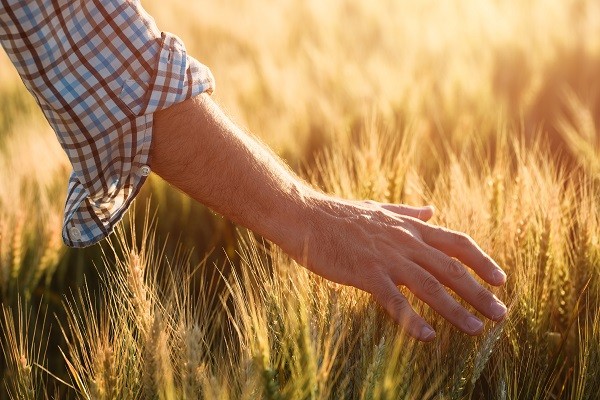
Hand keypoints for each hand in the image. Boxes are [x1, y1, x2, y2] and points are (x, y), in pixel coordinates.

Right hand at [297, 194, 506, 341]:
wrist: (306, 216)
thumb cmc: (340, 215)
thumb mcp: (380, 209)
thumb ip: (408, 213)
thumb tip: (432, 210)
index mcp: (409, 228)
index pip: (456, 243)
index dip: (482, 261)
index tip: (501, 280)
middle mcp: (405, 242)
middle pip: (451, 268)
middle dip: (479, 292)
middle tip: (501, 314)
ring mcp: (386, 258)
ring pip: (429, 286)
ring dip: (455, 309)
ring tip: (476, 330)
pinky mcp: (366, 273)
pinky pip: (394, 300)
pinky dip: (412, 319)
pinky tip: (428, 337)